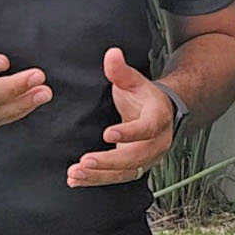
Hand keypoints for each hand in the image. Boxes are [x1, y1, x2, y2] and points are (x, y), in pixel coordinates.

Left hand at [67, 48, 172, 187]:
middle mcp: (157, 143)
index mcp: (158, 118)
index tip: (108, 134)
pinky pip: (117, 178)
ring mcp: (146, 159)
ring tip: (76, 173)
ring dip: (100, 175)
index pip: (147, 128)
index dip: (129, 133)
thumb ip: (120, 70)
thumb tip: (112, 54)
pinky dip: (97, 180)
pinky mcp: (134, 168)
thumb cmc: (144, 97)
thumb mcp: (134, 80)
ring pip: (125, 172)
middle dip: (109, 162)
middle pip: (136, 157)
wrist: (159, 113)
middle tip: (85, 162)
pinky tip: (77, 180)